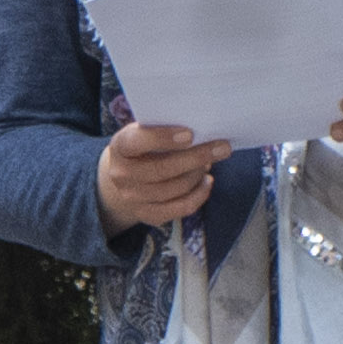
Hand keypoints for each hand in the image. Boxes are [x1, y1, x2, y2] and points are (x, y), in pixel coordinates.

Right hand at [98, 119, 229, 230]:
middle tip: (222, 147)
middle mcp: (121, 175)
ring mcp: (133, 198)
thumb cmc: (143, 147)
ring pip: (175, 189)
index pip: (137, 141)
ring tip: (210, 161)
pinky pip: (181, 208)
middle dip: (196, 157)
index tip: (190, 134)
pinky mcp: (148, 215)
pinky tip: (207, 181)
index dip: (163, 138)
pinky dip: (199, 194)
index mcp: (120, 147)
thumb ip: (164, 129)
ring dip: (198, 174)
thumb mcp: (144, 132)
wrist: (124, 176)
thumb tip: (202, 132)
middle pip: (162, 169)